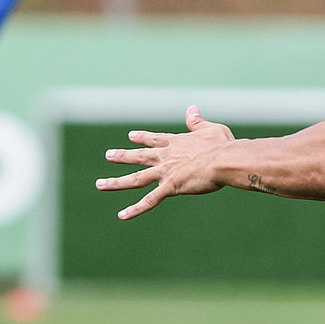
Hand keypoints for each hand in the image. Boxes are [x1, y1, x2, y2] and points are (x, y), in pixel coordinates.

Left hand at [96, 105, 232, 219]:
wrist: (224, 160)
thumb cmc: (222, 145)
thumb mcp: (211, 128)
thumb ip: (197, 122)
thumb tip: (191, 109)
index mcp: (177, 142)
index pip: (154, 139)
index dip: (142, 138)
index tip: (131, 136)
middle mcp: (166, 156)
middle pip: (139, 156)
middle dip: (122, 156)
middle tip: (108, 155)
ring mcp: (165, 172)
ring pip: (136, 178)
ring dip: (116, 182)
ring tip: (100, 184)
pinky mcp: (170, 187)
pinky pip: (149, 200)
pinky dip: (135, 209)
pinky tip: (122, 215)